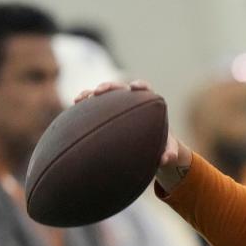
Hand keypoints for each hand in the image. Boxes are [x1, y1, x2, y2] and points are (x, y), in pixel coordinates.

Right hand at [72, 81, 192, 190]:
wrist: (150, 146)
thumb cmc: (161, 145)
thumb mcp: (168, 150)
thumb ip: (170, 153)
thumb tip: (165, 160)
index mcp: (148, 105)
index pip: (145, 89)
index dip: (140, 86)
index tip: (134, 87)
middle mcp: (131, 101)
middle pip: (119, 88)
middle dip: (109, 87)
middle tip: (100, 91)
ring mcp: (117, 106)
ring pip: (103, 95)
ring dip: (91, 94)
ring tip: (80, 98)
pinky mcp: (106, 112)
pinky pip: (94, 105)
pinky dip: (85, 103)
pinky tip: (75, 105)